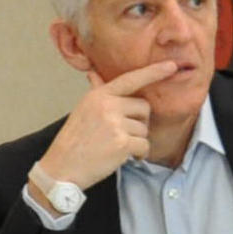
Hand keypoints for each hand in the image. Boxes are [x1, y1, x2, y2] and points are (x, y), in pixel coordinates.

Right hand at [35, 62, 183, 192]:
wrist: (61, 167)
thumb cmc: (74, 140)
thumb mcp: (82, 110)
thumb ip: (96, 93)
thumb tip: (93, 73)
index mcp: (99, 95)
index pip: (130, 79)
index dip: (153, 72)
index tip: (172, 66)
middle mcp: (107, 105)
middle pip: (144, 107)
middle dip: (139, 122)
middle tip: (124, 135)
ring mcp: (115, 123)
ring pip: (144, 129)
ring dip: (137, 141)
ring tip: (117, 147)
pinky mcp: (122, 143)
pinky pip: (144, 146)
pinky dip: (139, 154)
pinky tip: (127, 158)